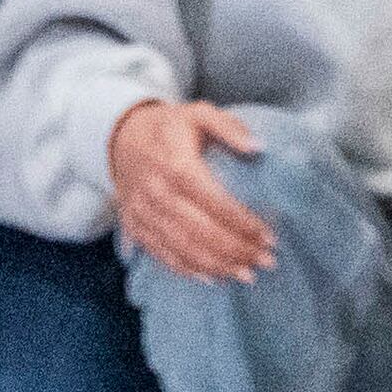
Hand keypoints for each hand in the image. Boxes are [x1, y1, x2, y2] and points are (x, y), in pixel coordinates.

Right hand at [108, 99, 274, 286]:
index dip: (244, 223)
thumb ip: (229, 127)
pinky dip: (188, 271)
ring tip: (246, 275)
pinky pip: (162, 255)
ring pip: (183, 249)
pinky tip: (213, 278)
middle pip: (201, 232)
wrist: (121, 138)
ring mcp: (144, 215)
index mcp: (177, 166)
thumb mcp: (199, 113)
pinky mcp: (136, 228)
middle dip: (237, 251)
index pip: (216, 203)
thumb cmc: (169, 126)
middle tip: (267, 262)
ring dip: (217, 266)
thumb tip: (258, 148)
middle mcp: (158, 194)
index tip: (270, 237)